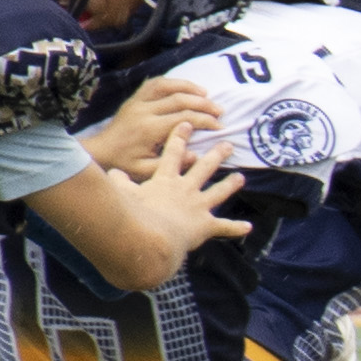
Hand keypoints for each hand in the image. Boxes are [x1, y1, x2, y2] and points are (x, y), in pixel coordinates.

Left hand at [78, 79, 223, 177]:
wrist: (99, 152)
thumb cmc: (124, 163)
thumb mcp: (146, 170)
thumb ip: (170, 162)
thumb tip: (196, 155)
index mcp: (149, 129)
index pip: (184, 118)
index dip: (205, 120)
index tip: (219, 126)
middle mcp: (144, 111)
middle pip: (179, 99)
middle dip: (203, 103)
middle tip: (219, 110)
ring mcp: (137, 102)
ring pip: (167, 85)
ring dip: (189, 87)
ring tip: (206, 94)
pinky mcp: (134, 98)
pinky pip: (153, 83)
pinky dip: (171, 82)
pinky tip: (184, 87)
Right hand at [129, 126, 250, 249]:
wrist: (153, 237)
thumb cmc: (136, 215)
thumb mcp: (122, 194)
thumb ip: (119, 182)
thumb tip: (112, 171)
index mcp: (166, 180)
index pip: (173, 153)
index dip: (180, 137)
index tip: (188, 123)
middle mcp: (186, 189)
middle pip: (204, 167)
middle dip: (216, 154)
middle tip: (227, 143)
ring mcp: (198, 206)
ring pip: (218, 191)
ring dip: (230, 184)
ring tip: (241, 177)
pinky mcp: (205, 226)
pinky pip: (224, 227)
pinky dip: (236, 228)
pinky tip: (248, 227)